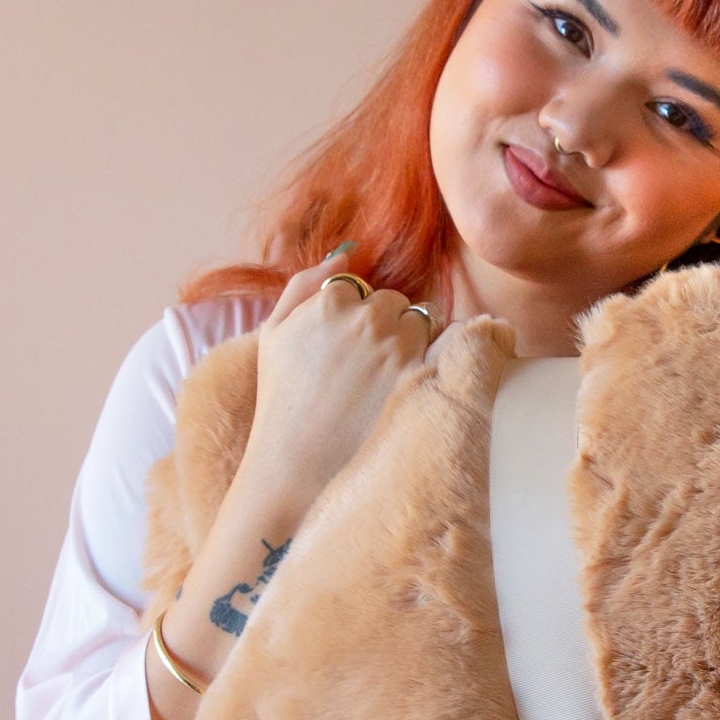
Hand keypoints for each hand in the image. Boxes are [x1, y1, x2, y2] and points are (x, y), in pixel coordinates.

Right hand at [236, 245, 440, 525]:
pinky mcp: (420, 380)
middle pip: (396, 302)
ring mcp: (397, 348)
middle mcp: (366, 318)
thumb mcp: (274, 334)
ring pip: (423, 321)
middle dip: (387, 327)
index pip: (361, 288)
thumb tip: (345, 253)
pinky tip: (413, 386)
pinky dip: (436, 362)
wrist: (296, 466)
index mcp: (330, 302)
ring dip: (413, 343)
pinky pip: (446, 350)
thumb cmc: (281, 401)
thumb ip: (305, 285)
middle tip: (365, 370)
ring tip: (384, 382)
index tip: (344, 351)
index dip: (355, 318)